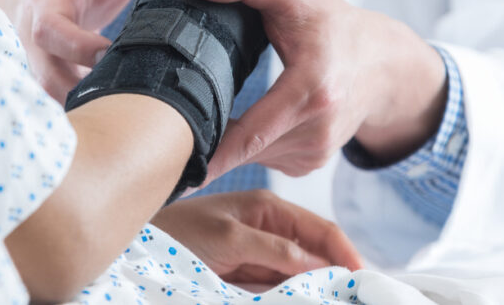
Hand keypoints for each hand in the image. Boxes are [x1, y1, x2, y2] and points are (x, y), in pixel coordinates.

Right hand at [0, 0, 164, 101]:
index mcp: (45, 4)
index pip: (50, 30)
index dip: (77, 46)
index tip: (110, 53)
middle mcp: (32, 40)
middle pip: (47, 76)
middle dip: (84, 90)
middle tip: (127, 96)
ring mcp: (37, 66)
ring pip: (52, 99)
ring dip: (88, 108)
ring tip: (127, 112)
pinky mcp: (49, 85)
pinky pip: (62, 107)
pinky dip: (88, 115)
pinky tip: (118, 119)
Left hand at [151, 190, 362, 284]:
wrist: (140, 249)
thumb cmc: (179, 232)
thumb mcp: (228, 238)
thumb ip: (274, 249)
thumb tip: (318, 265)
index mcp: (269, 209)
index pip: (321, 230)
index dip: (345, 253)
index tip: (363, 279)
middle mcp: (270, 231)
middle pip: (316, 256)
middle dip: (337, 276)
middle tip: (357, 298)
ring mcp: (260, 257)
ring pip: (301, 277)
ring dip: (316, 291)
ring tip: (338, 300)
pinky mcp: (248, 280)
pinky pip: (279, 291)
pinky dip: (293, 298)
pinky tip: (303, 300)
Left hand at [184, 0, 447, 182]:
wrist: (382, 64)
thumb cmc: (333, 26)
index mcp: (312, 91)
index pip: (250, 135)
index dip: (211, 154)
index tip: (173, 167)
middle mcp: (318, 131)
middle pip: (244, 148)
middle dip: (204, 141)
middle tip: (160, 135)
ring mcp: (315, 153)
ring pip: (250, 154)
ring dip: (225, 140)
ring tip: (196, 116)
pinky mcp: (310, 163)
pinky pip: (263, 156)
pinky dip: (246, 142)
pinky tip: (237, 120)